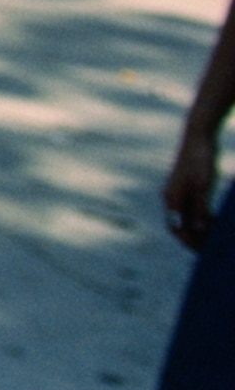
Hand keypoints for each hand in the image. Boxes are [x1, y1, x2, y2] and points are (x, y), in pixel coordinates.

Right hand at [169, 123, 222, 250]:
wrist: (198, 136)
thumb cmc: (200, 160)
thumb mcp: (204, 185)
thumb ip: (201, 208)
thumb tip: (201, 230)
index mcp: (173, 198)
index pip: (178, 229)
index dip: (191, 242)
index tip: (206, 253)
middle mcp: (172, 198)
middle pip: (181, 226)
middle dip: (195, 240)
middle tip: (212, 251)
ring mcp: (178, 192)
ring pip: (188, 218)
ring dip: (200, 230)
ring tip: (217, 239)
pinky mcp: (186, 187)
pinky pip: (192, 208)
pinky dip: (203, 218)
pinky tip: (217, 221)